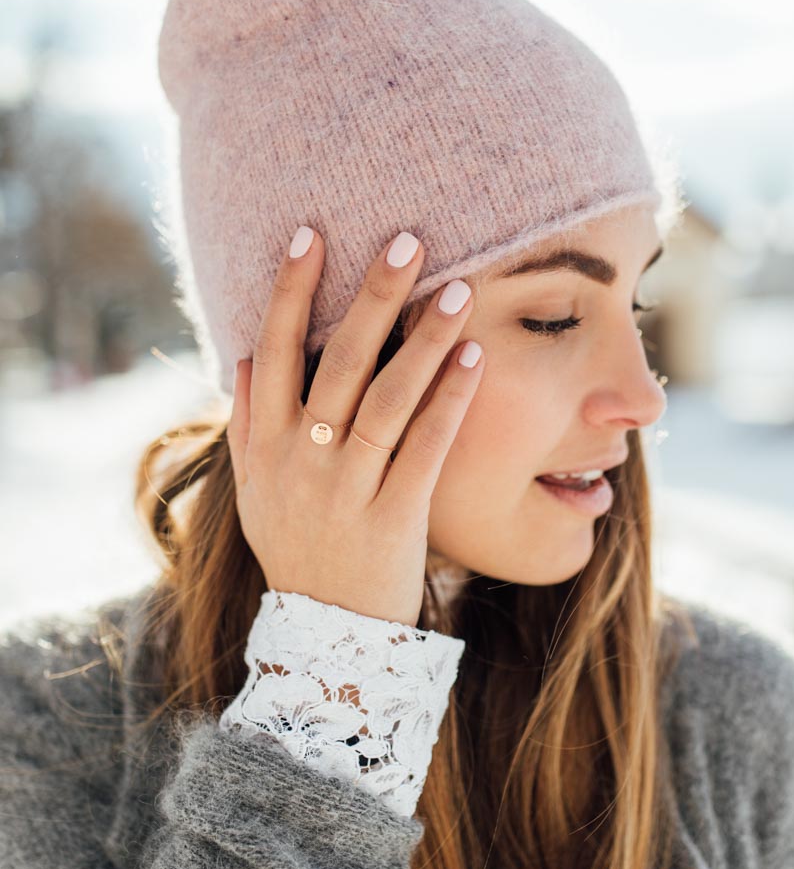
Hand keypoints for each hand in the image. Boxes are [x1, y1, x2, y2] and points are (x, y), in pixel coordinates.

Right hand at [227, 228, 483, 626]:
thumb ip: (246, 425)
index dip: (290, 290)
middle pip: (336, 362)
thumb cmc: (295, 550)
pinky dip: (448, 401)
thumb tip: (245, 358)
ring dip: (423, 340)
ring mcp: (346, 488)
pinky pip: (424, 448)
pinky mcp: (393, 516)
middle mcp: (300, 460)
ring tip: (459, 289)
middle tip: (409, 240)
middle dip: (372, 296)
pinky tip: (474, 358)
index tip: (311, 233)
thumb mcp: (254, 492)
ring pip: (385, 399)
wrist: (325, 635)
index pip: (271, 349)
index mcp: (263, 446)